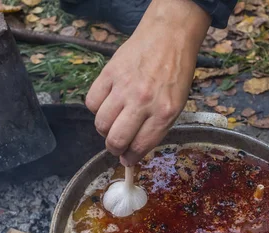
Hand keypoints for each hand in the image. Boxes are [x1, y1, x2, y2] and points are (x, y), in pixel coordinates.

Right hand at [85, 0, 210, 165]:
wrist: (168, 36)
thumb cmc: (175, 72)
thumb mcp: (176, 105)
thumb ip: (156, 128)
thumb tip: (133, 150)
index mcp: (164, 112)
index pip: (140, 146)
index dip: (130, 158)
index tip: (126, 159)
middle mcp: (143, 102)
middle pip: (116, 140)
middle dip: (114, 149)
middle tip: (116, 146)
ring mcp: (124, 87)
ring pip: (101, 123)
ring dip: (104, 129)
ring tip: (112, 123)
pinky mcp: (109, 73)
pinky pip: (92, 102)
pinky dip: (96, 108)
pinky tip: (106, 104)